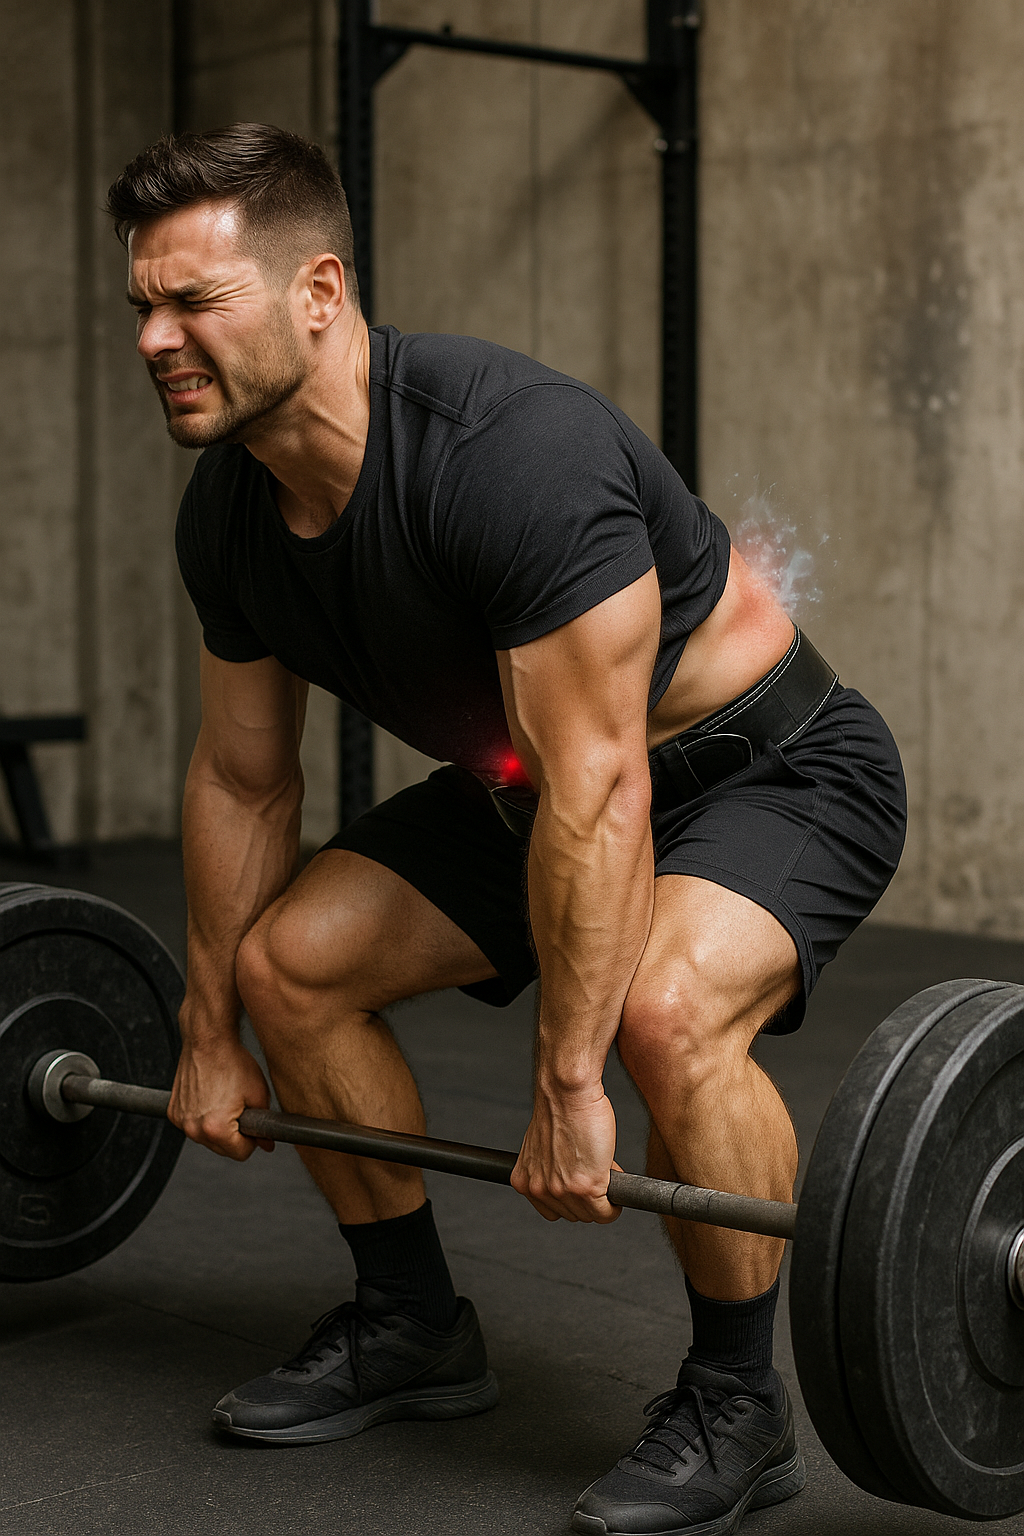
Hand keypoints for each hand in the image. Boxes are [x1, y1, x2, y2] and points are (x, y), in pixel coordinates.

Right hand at [168, 1033, 273, 1159]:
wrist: (208, 1041)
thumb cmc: (232, 1062)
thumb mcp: (258, 1094)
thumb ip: (263, 1125)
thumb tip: (265, 1143)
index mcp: (216, 1129)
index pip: (241, 1154)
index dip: (252, 1140)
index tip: (253, 1125)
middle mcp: (194, 1129)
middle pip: (222, 1149)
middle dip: (235, 1135)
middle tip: (240, 1109)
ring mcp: (181, 1120)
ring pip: (207, 1138)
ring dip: (217, 1127)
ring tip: (225, 1101)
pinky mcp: (174, 1111)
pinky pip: (192, 1125)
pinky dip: (202, 1118)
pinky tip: (211, 1098)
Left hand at [510, 1086, 621, 1222]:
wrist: (567, 1090)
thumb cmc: (559, 1108)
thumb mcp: (542, 1145)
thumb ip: (549, 1168)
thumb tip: (570, 1180)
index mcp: (525, 1181)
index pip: (552, 1210)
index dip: (571, 1198)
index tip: (580, 1186)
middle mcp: (539, 1189)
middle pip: (573, 1215)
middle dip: (588, 1199)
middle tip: (595, 1173)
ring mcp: (562, 1190)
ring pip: (591, 1215)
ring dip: (603, 1199)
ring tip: (603, 1171)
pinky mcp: (586, 1187)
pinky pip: (607, 1212)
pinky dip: (615, 1205)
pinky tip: (616, 1188)